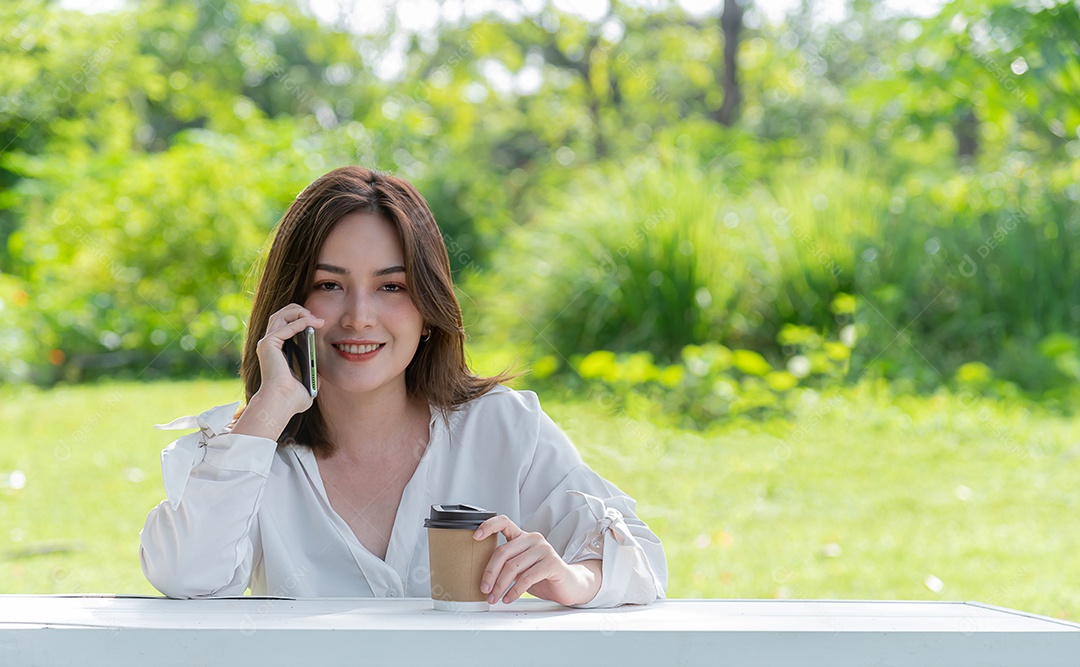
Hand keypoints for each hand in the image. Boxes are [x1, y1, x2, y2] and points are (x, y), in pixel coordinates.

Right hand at [232, 304, 323, 439]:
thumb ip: (311, 377)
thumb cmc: (291, 399)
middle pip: (281, 315)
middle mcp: (268, 344)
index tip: (317, 321)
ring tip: (315, 317)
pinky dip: (300, 322)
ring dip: (299, 312)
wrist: (282, 403)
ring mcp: (267, 343)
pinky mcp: (268, 344)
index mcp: (276, 351)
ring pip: (281, 315)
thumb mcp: (306, 384)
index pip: (285, 324)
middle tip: (316, 316)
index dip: (300, 318)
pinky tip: (313, 324)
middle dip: (299, 310)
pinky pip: (286, 327)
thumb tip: (319, 377)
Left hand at [475, 515, 601, 606]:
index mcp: (523, 537)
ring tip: (494, 598)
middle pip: (503, 552)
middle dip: (490, 573)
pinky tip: (509, 598)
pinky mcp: (552, 563)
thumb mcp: (521, 568)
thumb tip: (483, 578)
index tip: (475, 537)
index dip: (488, 526)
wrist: (569, 585)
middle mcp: (533, 539)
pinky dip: (514, 591)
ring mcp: (544, 549)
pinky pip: (526, 578)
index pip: (504, 522)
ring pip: (513, 567)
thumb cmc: (542, 576)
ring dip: (500, 586)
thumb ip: (507, 565)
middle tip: (484, 589)